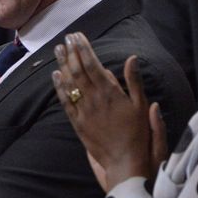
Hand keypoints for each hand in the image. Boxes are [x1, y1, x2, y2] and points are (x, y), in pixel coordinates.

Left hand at [51, 32, 162, 191]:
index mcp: (111, 93)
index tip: (78, 36)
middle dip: (71, 52)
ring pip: (69, 84)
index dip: (83, 49)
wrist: (125, 161)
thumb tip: (132, 58)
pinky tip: (55, 75)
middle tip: (66, 38)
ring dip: (62, 65)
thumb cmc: (138, 133)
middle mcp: (94, 100)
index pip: (93, 65)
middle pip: (78, 71)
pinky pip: (65, 102)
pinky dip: (59, 87)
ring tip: (58, 50)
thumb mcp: (141, 106)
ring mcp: (83, 111)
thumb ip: (134, 81)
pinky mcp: (77, 123)